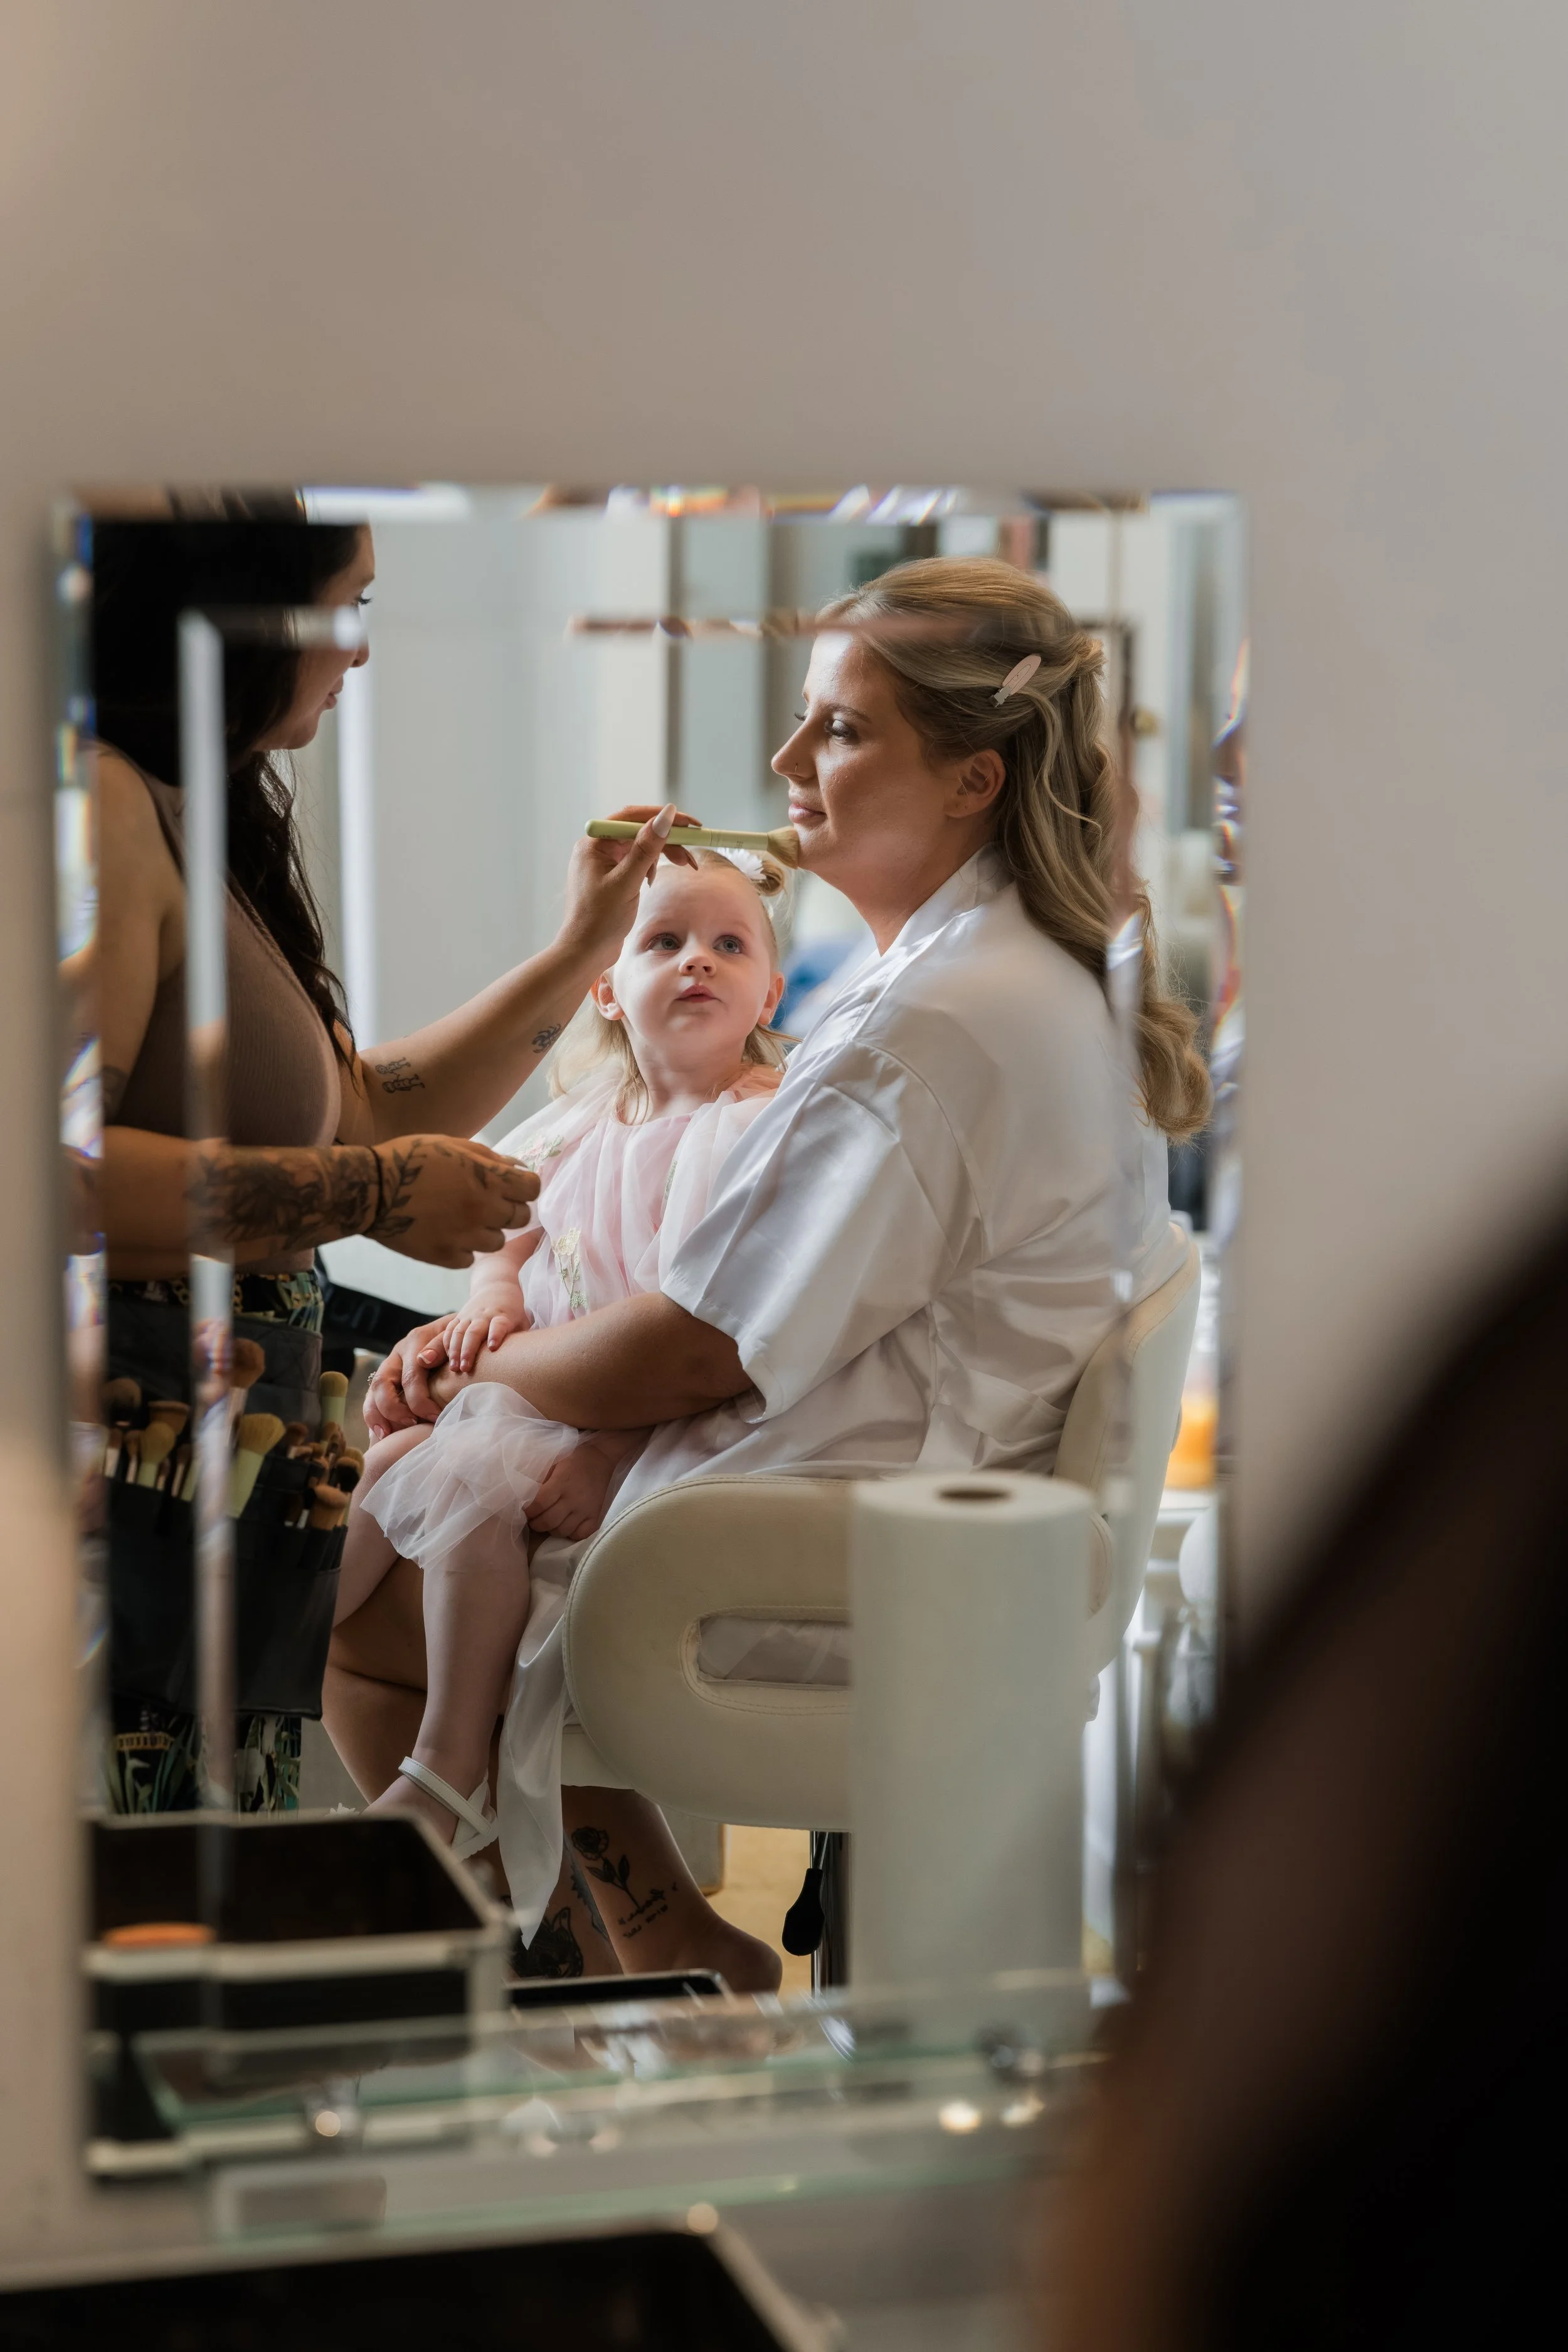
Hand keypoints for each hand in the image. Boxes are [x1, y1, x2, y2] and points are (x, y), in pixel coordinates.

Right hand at [365, 1315, 457, 1435]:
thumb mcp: (459, 1334)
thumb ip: (443, 1344)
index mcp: (416, 1340)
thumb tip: (425, 1360)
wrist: (460, 1328)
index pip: (411, 1376)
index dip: (421, 1401)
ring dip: (376, 1414)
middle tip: (411, 1424)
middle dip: (393, 1409)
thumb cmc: (463, 1336)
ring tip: (386, 1435)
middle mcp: (398, 1352)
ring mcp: (391, 1364)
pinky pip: (373, 1396)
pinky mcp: (388, 1376)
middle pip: (382, 1382)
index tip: (436, 1418)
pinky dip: (374, 1414)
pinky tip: (383, 1432)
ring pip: (372, 1390)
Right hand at [369, 1137, 538, 1267]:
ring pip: (497, 1241)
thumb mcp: (453, 1145)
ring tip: (464, 1217)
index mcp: (488, 1180)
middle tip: (488, 1200)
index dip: (525, 1186)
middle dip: (509, 1207)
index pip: (532, 1189)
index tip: (513, 1185)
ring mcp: (465, 1237)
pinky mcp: (445, 1256)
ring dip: (487, 1230)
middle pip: (520, 1217)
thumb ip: (490, 1158)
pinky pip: (469, 1258)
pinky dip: (463, 1248)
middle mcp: (483, 1211)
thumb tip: (518, 1167)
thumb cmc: (410, 1157)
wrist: (370, 1189)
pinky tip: (447, 1232)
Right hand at [446, 1285, 528, 1375]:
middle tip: (466, 1368)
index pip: (498, 1325)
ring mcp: (470, 1315)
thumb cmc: (513, 1311)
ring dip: (455, 1351)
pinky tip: (448, 1358)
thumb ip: (521, 1339)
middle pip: (474, 1332)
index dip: (495, 1335)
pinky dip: (447, 1344)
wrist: (497, 1286)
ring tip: (454, 1368)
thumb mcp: (522, 1321)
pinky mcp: (460, 1316)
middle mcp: (484, 1315)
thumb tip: (525, 1361)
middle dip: (468, 1350)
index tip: (493, 1347)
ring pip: (459, 1332)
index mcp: (502, 1315)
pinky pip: (450, 1330)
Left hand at [527, 1439, 619, 1541]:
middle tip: (533, 1520)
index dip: (529, 1511)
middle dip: (536, 1524)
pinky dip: (570, 1534)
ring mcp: (585, 1509)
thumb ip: (541, 1479)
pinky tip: (566, 1526)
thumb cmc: (573, 1459)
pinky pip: (580, 1534)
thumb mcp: (554, 1462)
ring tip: (548, 1523)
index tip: (525, 1511)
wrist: (600, 1458)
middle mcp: (573, 1498)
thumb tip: (525, 1495)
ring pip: (562, 1531)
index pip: (540, 1504)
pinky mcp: (595, 1516)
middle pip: (549, 1521)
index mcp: (561, 1482)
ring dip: (551, 1530)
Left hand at [558, 803, 700, 966]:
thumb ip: (647, 848)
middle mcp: (597, 848)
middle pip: (639, 832)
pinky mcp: (612, 877)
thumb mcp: (627, 881)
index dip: (663, 817)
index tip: (690, 823)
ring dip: (663, 854)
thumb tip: (666, 816)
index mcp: (593, 843)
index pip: (632, 817)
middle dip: (668, 840)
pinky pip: (636, 862)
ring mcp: (604, 862)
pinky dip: (651, 867)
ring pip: (641, 847)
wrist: (585, 952)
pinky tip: (653, 882)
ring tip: (684, 867)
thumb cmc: (599, 920)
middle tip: (691, 853)